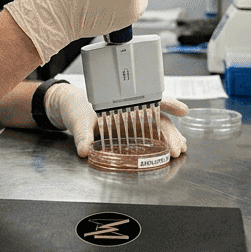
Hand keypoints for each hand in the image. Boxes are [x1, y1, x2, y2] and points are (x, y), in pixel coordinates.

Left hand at [43, 82, 187, 158]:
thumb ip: (82, 135)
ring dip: (169, 139)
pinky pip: (147, 136)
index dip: (169, 104)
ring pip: (156, 128)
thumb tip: (85, 150)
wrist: (67, 108)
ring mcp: (131, 121)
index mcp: (123, 102)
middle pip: (157, 119)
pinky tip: (167, 151)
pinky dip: (159, 143)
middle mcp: (131, 110)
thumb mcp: (78, 120)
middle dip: (171, 133)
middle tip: (177, 148)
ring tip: (178, 150)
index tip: (183, 110)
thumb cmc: (76, 107)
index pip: (151, 100)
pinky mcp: (128, 131)